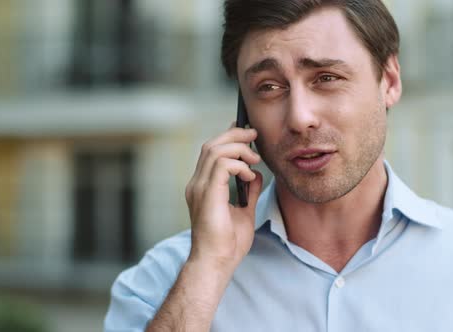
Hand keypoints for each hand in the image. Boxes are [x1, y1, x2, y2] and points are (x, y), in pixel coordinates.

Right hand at [185, 124, 262, 269]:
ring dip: (239, 148)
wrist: (217, 262)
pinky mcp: (208, 194)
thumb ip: (249, 191)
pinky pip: (222, 165)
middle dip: (234, 135)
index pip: (211, 153)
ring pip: (215, 150)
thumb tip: (255, 174)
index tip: (247, 134)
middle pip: (211, 145)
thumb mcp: (244, 211)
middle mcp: (197, 184)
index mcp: (202, 187)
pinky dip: (239, 165)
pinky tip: (249, 175)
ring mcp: (199, 188)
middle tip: (254, 135)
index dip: (228, 138)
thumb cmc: (228, 243)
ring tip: (255, 159)